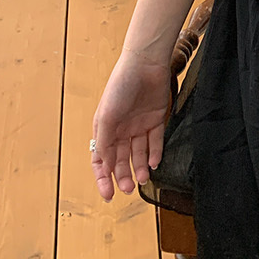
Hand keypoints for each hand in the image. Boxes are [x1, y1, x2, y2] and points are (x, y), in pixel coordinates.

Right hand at [91, 52, 172, 201]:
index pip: (102, 160)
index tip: (108, 194)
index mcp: (105, 129)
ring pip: (139, 153)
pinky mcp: (156, 118)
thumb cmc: (120, 86)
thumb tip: (106, 167)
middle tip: (129, 189)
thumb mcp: (106, 116)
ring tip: (143, 179)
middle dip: (124, 176)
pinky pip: (155, 141)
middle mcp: (122, 129)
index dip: (103, 178)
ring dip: (140, 168)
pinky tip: (154, 163)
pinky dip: (155, 153)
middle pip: (121, 160)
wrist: (145, 64)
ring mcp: (139, 124)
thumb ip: (105, 143)